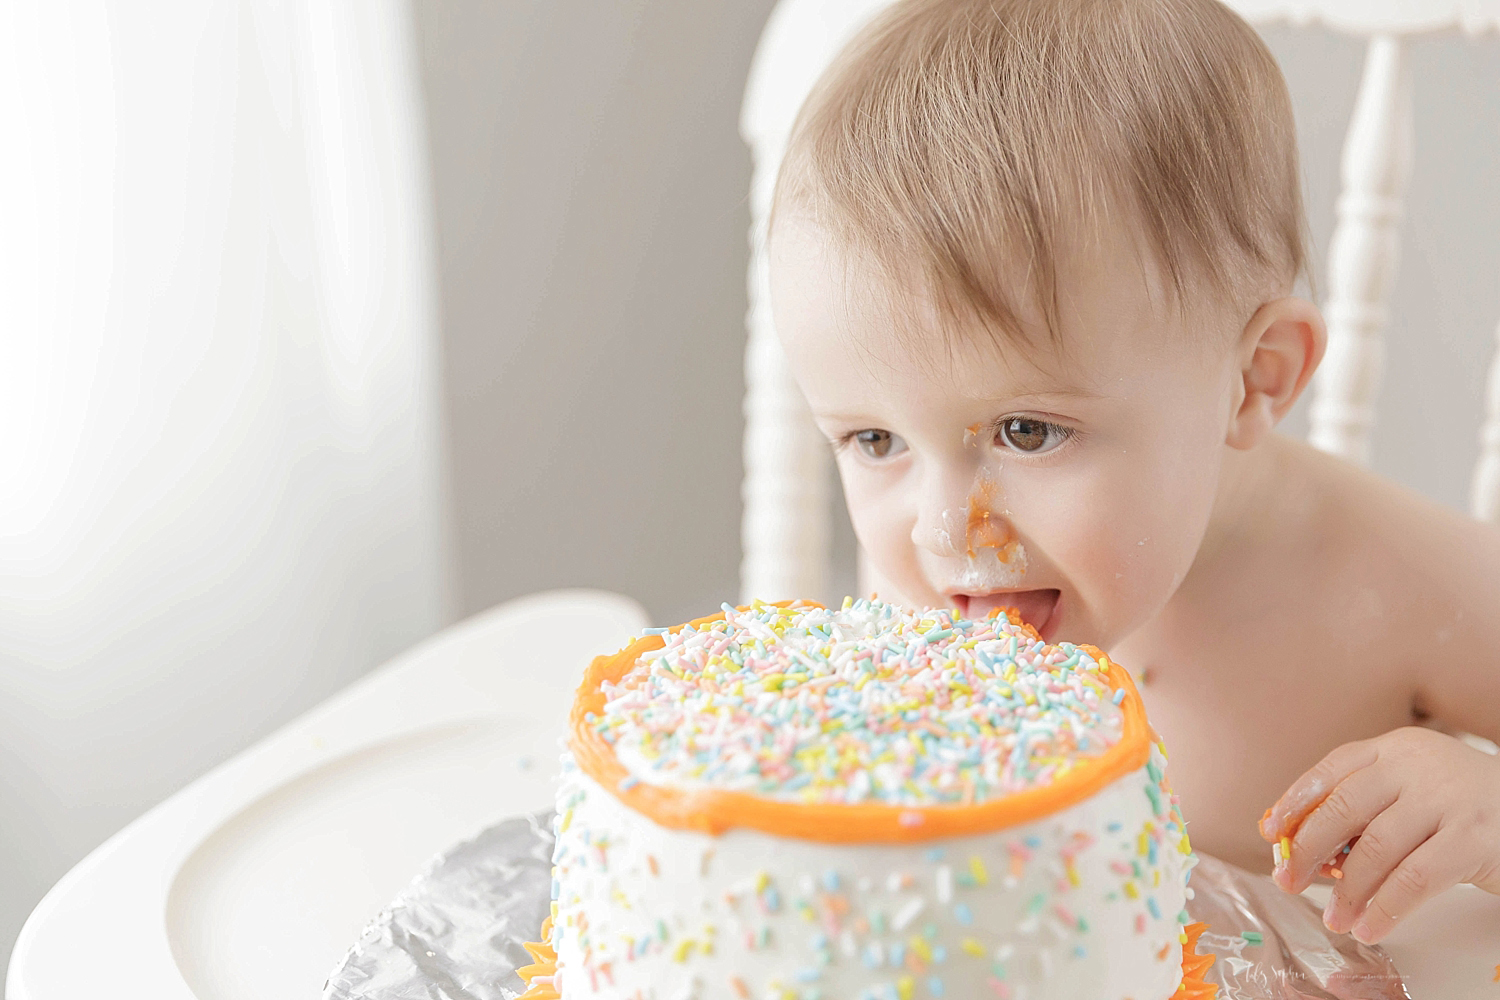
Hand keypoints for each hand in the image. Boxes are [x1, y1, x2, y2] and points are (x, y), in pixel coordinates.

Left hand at [1259, 726, 1499, 943]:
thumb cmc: (1461, 808)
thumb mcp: (1411, 790)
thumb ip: (1364, 807)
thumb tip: (1298, 845)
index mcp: (1393, 750)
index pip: (1330, 770)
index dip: (1295, 802)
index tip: (1272, 833)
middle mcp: (1416, 767)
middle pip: (1343, 807)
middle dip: (1308, 849)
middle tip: (1290, 881)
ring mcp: (1447, 800)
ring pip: (1375, 849)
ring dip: (1347, 891)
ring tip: (1335, 918)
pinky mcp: (1473, 839)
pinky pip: (1414, 879)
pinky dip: (1385, 909)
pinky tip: (1370, 926)